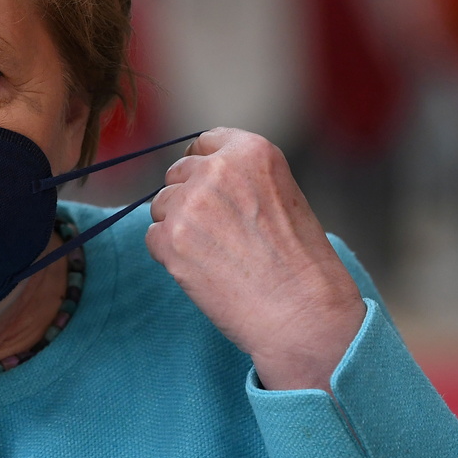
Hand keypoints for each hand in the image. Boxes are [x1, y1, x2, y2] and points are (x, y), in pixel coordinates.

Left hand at [146, 128, 365, 391]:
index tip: (214, 192)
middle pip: (177, 174)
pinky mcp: (170, 239)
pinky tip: (205, 272)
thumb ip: (240, 178)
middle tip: (221, 236)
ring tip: (218, 256)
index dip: (204, 169)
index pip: (203, 143)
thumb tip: (196, 178)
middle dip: (190, 200)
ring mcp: (189, 203)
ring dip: (178, 228)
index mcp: (250, 151)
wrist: (304, 314)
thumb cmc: (300, 263)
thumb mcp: (282, 196)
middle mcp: (216, 169)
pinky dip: (170, 256)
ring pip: (161, 206)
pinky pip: (153, 238)